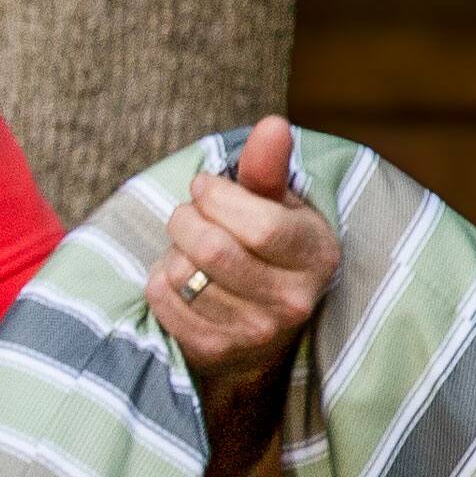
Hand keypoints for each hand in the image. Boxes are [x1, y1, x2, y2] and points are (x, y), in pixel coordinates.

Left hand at [148, 116, 337, 391]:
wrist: (260, 326)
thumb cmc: (268, 248)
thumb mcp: (277, 204)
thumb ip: (270, 167)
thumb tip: (272, 125)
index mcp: (317, 256)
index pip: (260, 226)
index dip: (218, 199)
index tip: (204, 187)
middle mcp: (292, 301)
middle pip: (213, 250)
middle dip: (186, 220)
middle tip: (187, 214)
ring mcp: (254, 332)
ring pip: (184, 275)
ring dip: (173, 251)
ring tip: (188, 248)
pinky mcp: (214, 351)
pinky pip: (163, 300)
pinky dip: (159, 279)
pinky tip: (178, 277)